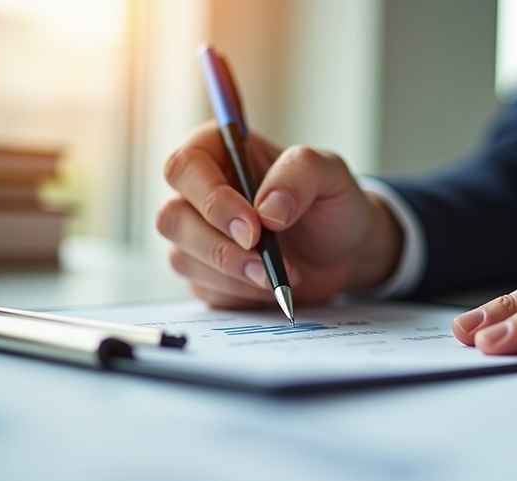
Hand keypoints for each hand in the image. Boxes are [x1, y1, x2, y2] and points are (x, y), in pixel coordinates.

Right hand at [158, 121, 402, 308]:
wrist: (344, 251)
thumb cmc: (331, 203)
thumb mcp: (331, 174)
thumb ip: (301, 174)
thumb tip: (267, 208)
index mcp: (218, 151)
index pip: (185, 167)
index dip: (211, 199)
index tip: (253, 227)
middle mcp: (198, 192)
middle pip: (172, 218)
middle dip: (220, 247)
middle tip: (266, 262)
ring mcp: (196, 235)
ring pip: (182, 258)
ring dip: (233, 274)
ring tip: (281, 275)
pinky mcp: (205, 274)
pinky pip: (204, 289)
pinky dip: (240, 293)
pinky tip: (271, 285)